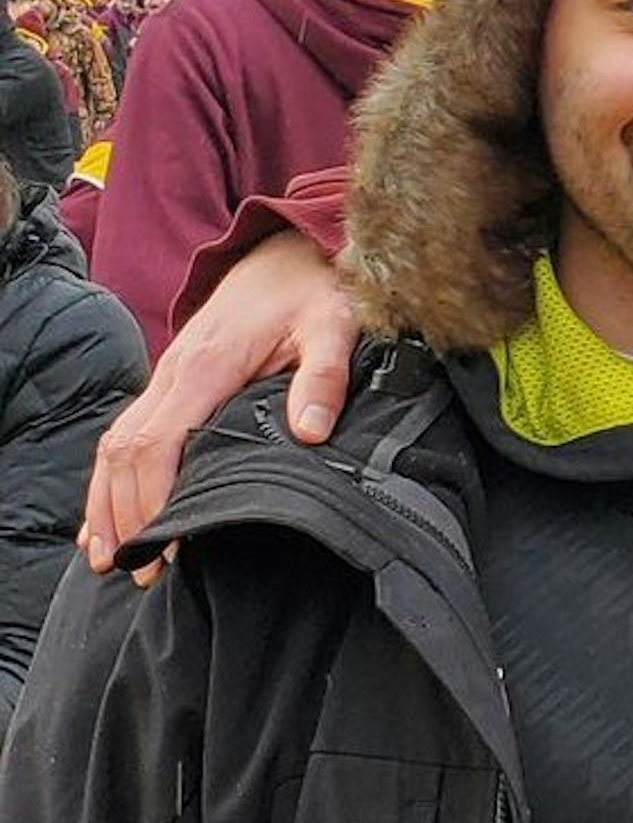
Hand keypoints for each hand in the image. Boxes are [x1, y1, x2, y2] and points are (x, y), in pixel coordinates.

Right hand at [82, 231, 356, 575]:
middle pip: (126, 452)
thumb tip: (312, 431)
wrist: (290, 250)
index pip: (158, 441)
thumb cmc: (315, 292)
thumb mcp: (335, 326)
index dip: (154, 498)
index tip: (163, 546)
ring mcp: (167, 375)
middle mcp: (174, 372)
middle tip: (140, 571)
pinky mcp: (172, 380)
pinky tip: (107, 517)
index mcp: (206, 366)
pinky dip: (110, 478)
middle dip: (126, 514)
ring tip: (113, 558)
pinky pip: (126, 432)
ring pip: (114, 444)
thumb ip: (325, 376)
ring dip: (108, 502)